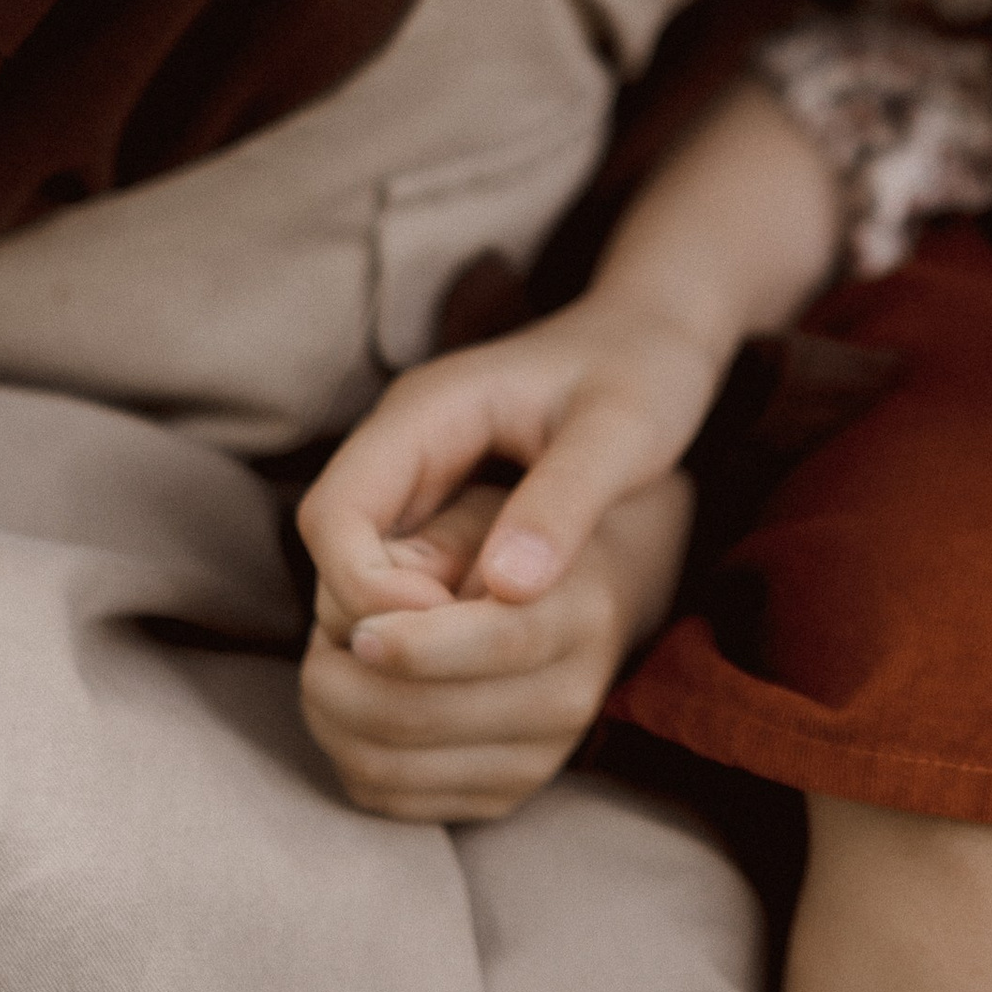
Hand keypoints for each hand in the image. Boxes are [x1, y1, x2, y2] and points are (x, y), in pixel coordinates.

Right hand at [298, 288, 722, 624]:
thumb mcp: (621, 430)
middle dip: (389, 622)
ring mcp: (418, 485)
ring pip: (366, 585)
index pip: (334, 515)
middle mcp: (402, 449)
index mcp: (424, 411)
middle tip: (482, 651)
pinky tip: (504, 642)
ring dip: (416, 633)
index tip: (450, 623)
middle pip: (338, 561)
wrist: (657, 340)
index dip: (368, 590)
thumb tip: (507, 590)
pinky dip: (442, 629)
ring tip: (501, 649)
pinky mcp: (442, 518)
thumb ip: (564, 499)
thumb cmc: (645, 372)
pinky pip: (408, 589)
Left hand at [302, 472, 693, 823]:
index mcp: (578, 610)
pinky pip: (392, 799)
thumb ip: (443, 539)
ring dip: (333, 719)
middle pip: (421, 717)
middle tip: (320, 638)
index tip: (355, 628)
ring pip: (391, 768)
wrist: (587, 592)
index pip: (491, 644)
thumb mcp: (491, 505)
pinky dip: (348, 755)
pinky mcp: (505, 795)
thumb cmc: (519, 531)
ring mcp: (540, 757)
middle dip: (343, 681)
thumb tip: (388, 611)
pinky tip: (350, 705)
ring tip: (330, 663)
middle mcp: (569, 695)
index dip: (410, 644)